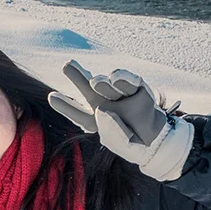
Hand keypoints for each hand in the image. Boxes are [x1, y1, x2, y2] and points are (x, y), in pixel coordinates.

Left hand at [49, 61, 192, 182]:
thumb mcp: (118, 143)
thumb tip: (103, 109)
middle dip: (78, 76)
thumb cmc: (134, 144)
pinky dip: (122, 78)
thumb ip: (109, 129)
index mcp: (97, 120)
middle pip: (90, 89)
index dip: (66, 106)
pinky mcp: (138, 89)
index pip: (79, 113)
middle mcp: (107, 104)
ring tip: (96, 82)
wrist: (158, 142)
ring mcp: (122, 95)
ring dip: (101, 82)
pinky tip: (115, 77)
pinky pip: (129, 80)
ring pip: (107, 84)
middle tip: (67, 65)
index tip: (52, 96)